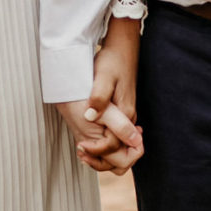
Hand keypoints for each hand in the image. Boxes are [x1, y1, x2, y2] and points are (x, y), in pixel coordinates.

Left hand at [56, 16, 143, 172]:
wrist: (122, 47)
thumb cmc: (112, 60)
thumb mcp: (103, 77)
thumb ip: (99, 98)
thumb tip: (90, 117)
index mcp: (126, 115)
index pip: (116, 149)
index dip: (97, 152)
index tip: (80, 145)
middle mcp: (129, 121)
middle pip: (123, 158)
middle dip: (103, 162)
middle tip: (82, 152)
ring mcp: (126, 119)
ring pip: (120, 151)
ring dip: (103, 157)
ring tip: (83, 148)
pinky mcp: (121, 114)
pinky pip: (116, 140)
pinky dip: (103, 146)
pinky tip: (87, 138)